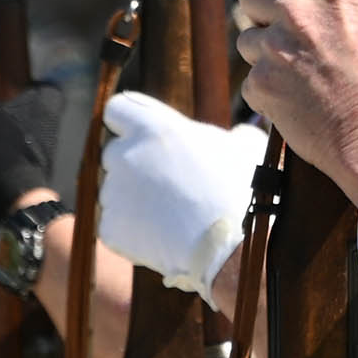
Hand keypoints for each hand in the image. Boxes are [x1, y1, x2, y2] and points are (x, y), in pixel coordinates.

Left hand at [97, 91, 263, 302]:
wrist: (229, 248)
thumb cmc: (241, 191)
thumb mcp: (247, 148)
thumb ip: (235, 134)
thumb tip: (239, 136)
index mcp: (153, 127)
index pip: (118, 108)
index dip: (129, 121)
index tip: (143, 134)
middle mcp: (125, 155)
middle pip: (115, 152)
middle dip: (134, 165)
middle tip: (165, 184)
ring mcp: (114, 192)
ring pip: (116, 191)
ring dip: (134, 200)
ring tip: (170, 216)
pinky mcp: (110, 228)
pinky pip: (115, 226)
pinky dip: (132, 232)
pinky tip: (161, 238)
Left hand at [234, 0, 357, 203]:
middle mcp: (295, 14)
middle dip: (262, 9)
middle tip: (286, 29)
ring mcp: (273, 51)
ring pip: (247, 38)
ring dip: (264, 50)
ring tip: (295, 68)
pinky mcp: (261, 87)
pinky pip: (250, 80)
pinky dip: (267, 89)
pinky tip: (294, 98)